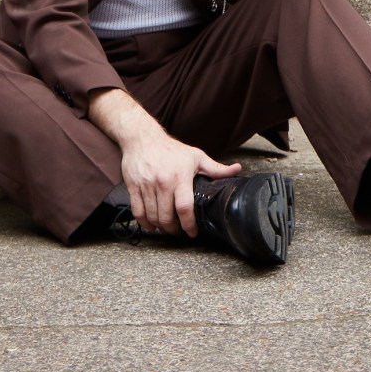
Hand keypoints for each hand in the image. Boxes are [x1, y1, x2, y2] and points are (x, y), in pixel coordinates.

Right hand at [120, 133, 241, 237]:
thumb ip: (216, 168)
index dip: (189, 225)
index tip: (192, 233)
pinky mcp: (133, 187)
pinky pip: (138, 211)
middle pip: (166, 217)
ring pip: (152, 216)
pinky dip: (144, 223)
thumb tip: (237, 169)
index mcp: (180, 177)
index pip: (184, 207)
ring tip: (166, 227)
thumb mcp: (196, 156)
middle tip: (178, 231)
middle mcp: (162, 182)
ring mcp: (146, 185)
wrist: (142, 138)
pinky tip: (150, 224)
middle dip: (174, 230)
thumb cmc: (171, 149)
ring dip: (159, 227)